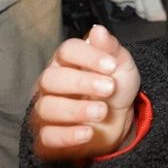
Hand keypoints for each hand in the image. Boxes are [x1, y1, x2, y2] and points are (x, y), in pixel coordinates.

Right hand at [31, 26, 141, 160]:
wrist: (118, 123)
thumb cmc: (114, 89)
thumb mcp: (121, 66)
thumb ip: (110, 48)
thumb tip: (98, 30)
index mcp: (66, 61)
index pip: (66, 51)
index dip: (88, 56)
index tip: (111, 66)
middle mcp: (50, 84)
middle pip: (50, 78)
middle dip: (81, 83)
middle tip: (109, 88)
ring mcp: (46, 110)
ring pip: (46, 107)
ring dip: (76, 110)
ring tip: (102, 111)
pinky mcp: (47, 136)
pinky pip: (47, 136)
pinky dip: (67, 135)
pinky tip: (88, 132)